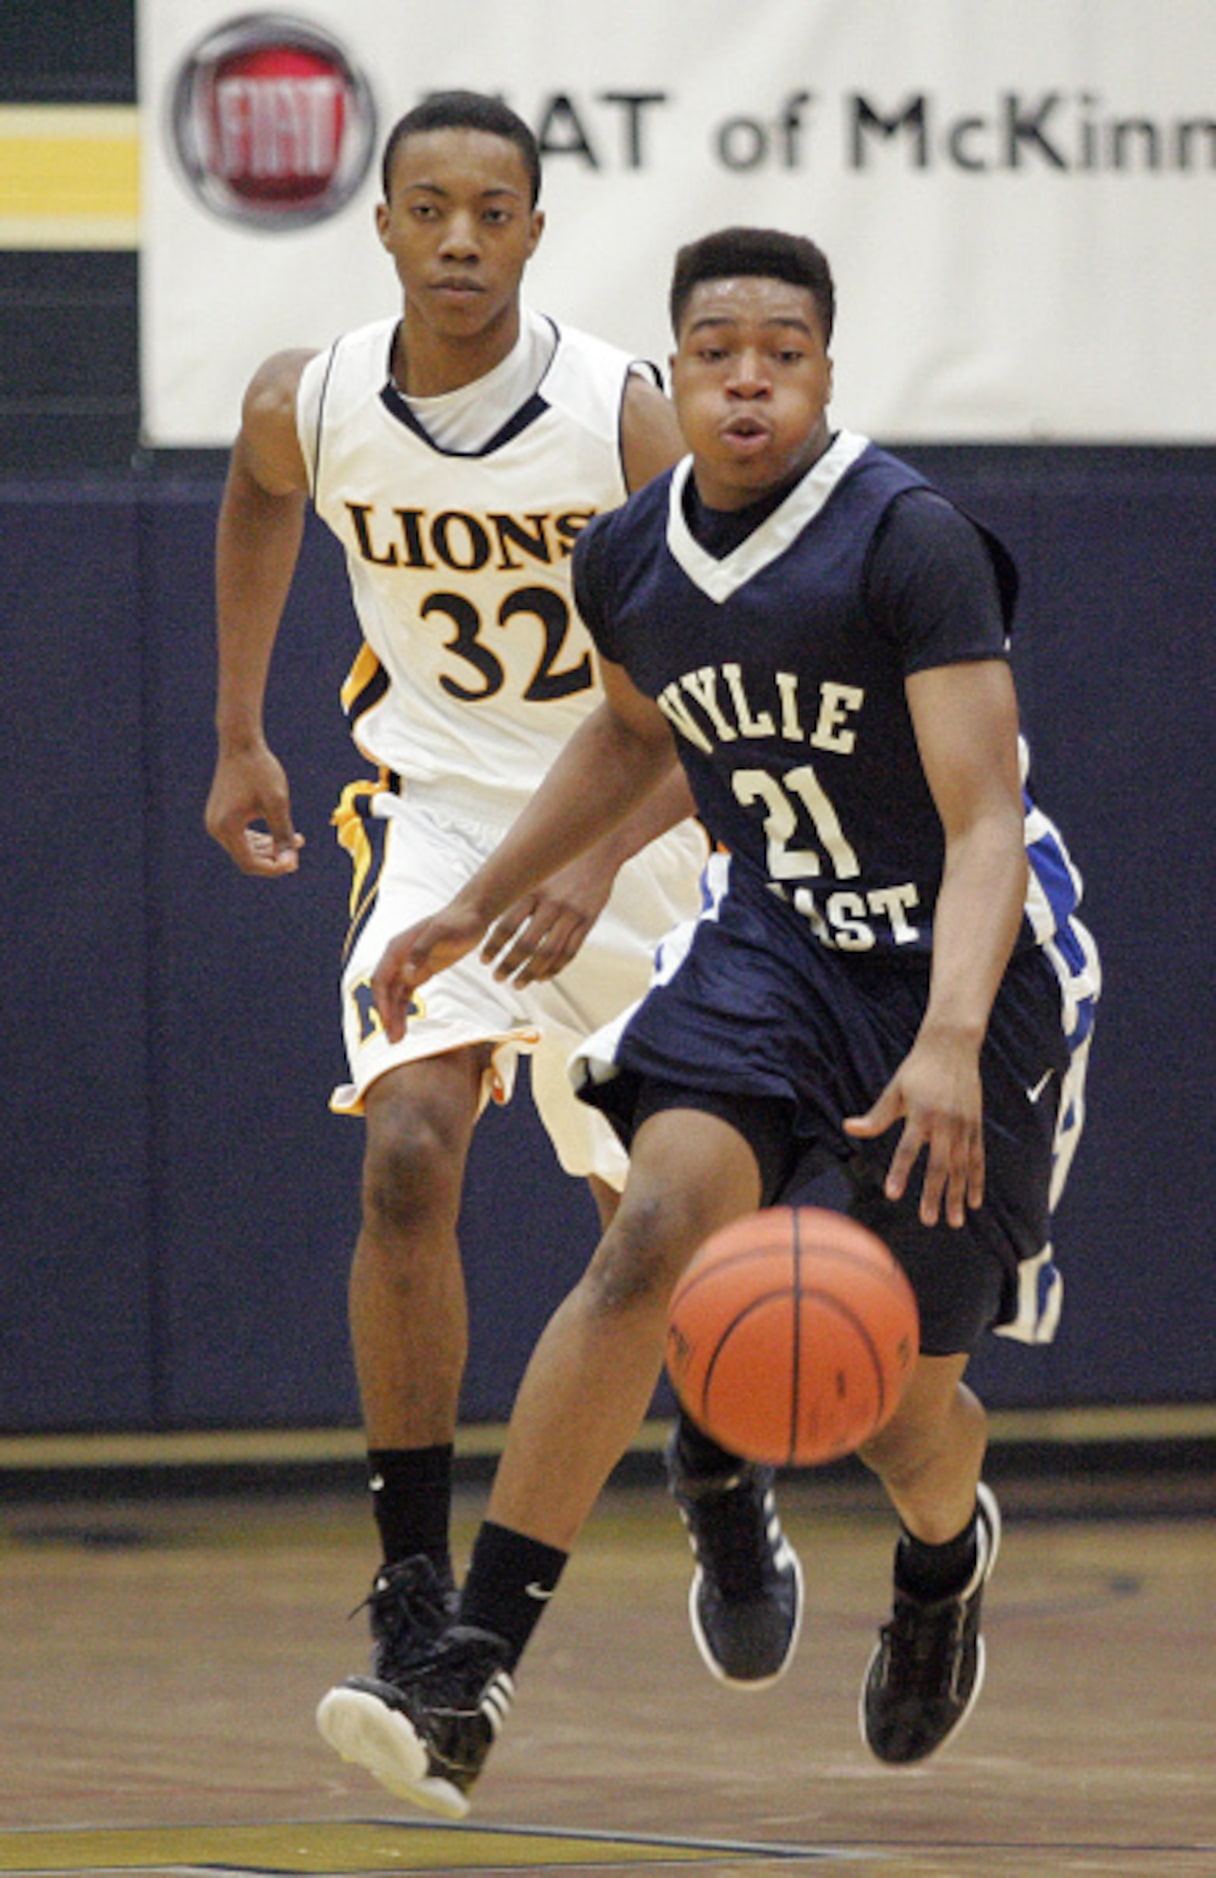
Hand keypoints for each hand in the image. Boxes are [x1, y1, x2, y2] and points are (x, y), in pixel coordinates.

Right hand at [205, 743, 303, 876]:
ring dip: (269, 849)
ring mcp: (216, 822)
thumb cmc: (261, 771)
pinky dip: (260, 838)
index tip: (295, 862)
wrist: (241, 744)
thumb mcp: (277, 804)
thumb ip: (283, 835)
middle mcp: (216, 828)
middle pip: (247, 858)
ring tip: (296, 840)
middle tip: (298, 849)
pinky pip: (241, 836)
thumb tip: (290, 864)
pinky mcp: (220, 815)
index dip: (274, 868)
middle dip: (274, 858)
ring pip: (245, 849)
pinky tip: (280, 833)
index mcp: (227, 827)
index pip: (250, 863)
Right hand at [373, 902, 488, 1041]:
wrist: (473, 914)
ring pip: (394, 995)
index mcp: (397, 948)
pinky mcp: (421, 971)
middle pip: (385, 991)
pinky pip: (406, 994)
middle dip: (387, 1015)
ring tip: (398, 1039)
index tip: (388, 1022)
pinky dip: (403, 1010)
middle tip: (394, 1039)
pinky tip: (405, 1027)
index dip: (382, 1002)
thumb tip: (407, 975)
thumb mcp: (441, 933)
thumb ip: (422, 951)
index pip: (381, 980)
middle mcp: (398, 958)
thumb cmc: (458, 922)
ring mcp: (409, 965)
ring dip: (394, 1016)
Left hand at [480, 852, 614, 986]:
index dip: (493, 946)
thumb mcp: (537, 869)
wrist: (600, 847)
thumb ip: (518, 889)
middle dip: (509, 965)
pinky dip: (555, 968)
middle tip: (498, 978)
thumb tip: (488, 908)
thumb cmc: (562, 859)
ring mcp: (572, 913)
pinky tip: (544, 976)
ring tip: (518, 983)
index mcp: (534, 888)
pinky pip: (570, 951)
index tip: (484, 960)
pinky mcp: (589, 920)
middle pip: (526, 944)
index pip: (507, 924)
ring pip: (548, 953)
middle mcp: (552, 902)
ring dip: (531, 972)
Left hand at [843, 1028, 984, 1227]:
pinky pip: (978, 1159)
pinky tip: (974, 1202)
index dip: (899, 1172)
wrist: (952, 1047)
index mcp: (921, 1113)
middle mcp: (945, 1122)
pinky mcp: (976, 1126)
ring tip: (954, 1222)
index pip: (907, 1149)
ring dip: (958, 1195)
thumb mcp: (895, 1090)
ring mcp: (964, 1125)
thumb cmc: (917, 1069)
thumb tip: (848, 1127)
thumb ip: (876, 1116)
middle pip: (940, 1165)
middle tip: (928, 1221)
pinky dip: (977, 1181)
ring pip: (962, 1167)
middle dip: (935, 1195)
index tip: (892, 1195)